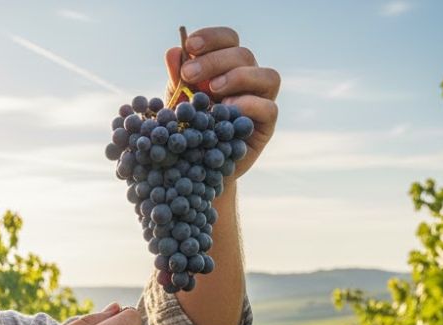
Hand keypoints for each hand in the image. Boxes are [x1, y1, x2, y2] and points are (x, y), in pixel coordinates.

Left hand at [164, 27, 279, 178]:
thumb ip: (178, 79)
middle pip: (244, 55)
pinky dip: (250, 105)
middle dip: (214, 61)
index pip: (228, 40)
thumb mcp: (178, 103)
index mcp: (227, 66)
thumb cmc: (187, 130)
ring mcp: (261, 100)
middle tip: (188, 75)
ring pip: (267, 76)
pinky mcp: (265, 126)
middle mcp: (249, 78)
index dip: (211, 38)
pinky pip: (269, 109)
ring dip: (239, 77)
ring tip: (212, 90)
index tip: (189, 46)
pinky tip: (227, 108)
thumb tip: (173, 51)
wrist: (194, 168)